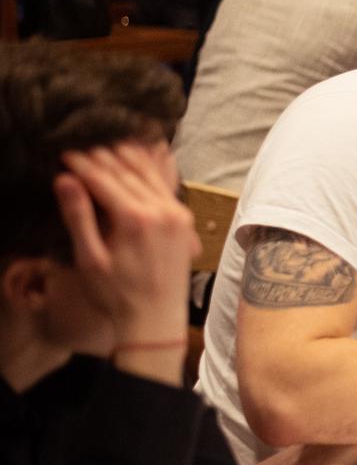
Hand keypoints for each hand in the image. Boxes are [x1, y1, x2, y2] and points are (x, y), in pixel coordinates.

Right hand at [53, 143, 195, 339]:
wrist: (156, 318)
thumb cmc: (116, 293)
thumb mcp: (89, 258)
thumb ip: (78, 216)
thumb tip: (64, 180)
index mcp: (135, 219)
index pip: (104, 179)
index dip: (83, 164)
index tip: (65, 154)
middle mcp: (161, 210)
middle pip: (127, 172)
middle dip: (103, 157)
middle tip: (83, 147)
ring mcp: (177, 213)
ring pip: (150, 173)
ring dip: (128, 157)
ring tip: (106, 146)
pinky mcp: (184, 218)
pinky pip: (166, 184)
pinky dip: (151, 168)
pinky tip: (140, 158)